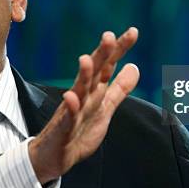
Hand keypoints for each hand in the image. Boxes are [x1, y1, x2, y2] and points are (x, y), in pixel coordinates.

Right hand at [29, 28, 139, 183]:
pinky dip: (69, 106)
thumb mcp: (105, 107)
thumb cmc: (78, 130)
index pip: (108, 65)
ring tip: (86, 59)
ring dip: (83, 75)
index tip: (133, 31)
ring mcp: (71, 110)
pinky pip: (67, 116)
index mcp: (94, 90)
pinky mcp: (63, 127)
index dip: (119, 49)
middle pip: (94, 71)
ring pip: (78, 89)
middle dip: (101, 53)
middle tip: (108, 36)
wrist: (54, 156)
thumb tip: (135, 66)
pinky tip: (70, 97)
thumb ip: (120, 88)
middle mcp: (82, 95)